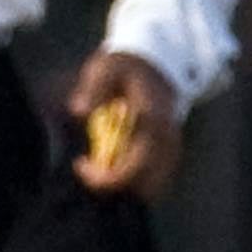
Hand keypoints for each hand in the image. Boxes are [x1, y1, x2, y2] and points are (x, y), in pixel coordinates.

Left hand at [66, 48, 182, 200]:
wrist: (156, 65)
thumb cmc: (125, 68)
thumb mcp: (105, 69)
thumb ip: (93, 88)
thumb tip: (79, 110)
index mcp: (152, 120)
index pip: (135, 164)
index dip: (107, 177)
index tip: (80, 165)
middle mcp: (167, 138)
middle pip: (144, 184)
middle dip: (110, 184)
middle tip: (84, 167)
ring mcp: (172, 147)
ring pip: (151, 187)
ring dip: (121, 185)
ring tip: (95, 166)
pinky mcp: (170, 153)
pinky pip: (154, 181)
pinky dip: (131, 182)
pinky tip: (109, 167)